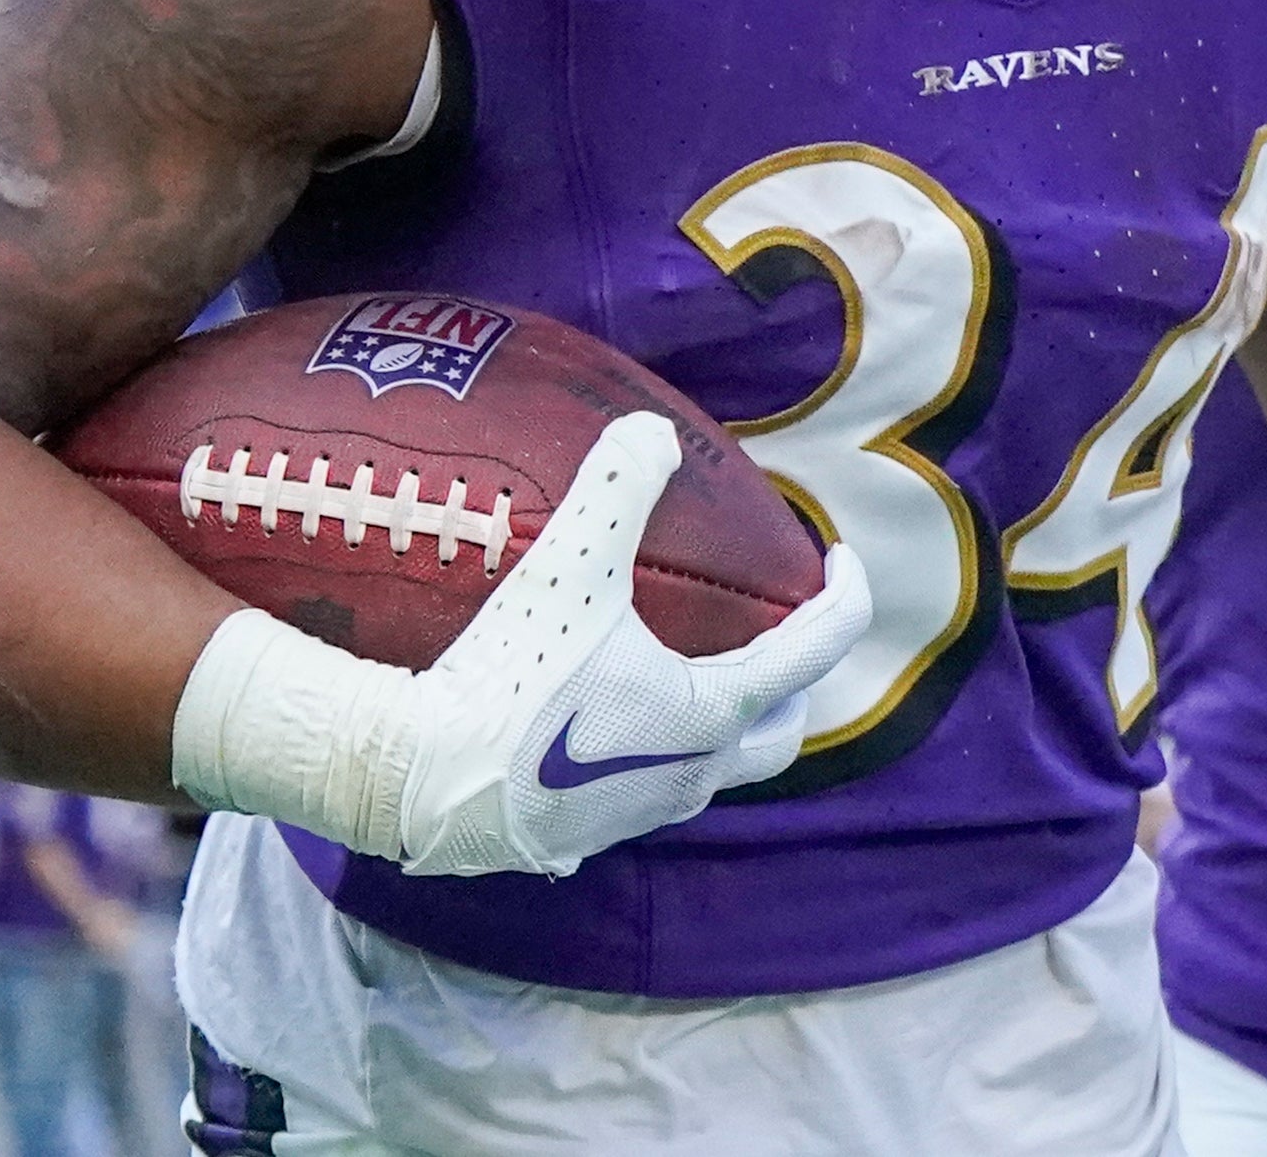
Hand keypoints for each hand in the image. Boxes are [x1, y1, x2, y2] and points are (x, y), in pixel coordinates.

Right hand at [394, 412, 868, 876]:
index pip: (817, 651)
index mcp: (712, 713)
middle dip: (795, 682)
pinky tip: (598, 723)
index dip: (846, 594)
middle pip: (779, 732)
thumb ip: (617, 488)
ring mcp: (638, 817)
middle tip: (778, 632)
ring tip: (688, 670)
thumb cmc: (509, 676)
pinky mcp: (581, 838)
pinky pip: (635, 795)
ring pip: (709, 771)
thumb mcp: (569, 566)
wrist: (420, 781)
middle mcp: (691, 777)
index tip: (840, 557)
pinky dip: (644, 755)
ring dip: (721, 722)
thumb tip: (651, 429)